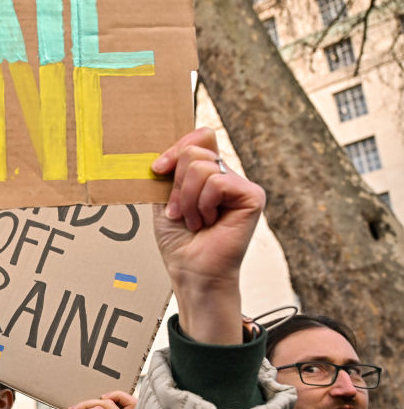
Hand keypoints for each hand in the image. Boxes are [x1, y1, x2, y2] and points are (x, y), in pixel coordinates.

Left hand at [151, 128, 264, 343]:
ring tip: (195, 221)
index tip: (157, 170)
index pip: (199, 138)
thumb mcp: (165, 198)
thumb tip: (177, 144)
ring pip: (201, 166)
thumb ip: (172, 169)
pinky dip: (203, 204)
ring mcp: (242, 185)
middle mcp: (227, 176)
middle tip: (179, 212)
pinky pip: (217, 182)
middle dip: (176, 184)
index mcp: (209, 173)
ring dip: (187, 199)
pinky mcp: (252, 197)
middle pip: (195, 150)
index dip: (175, 149)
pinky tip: (209, 222)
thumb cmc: (179, 240)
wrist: (190, 271)